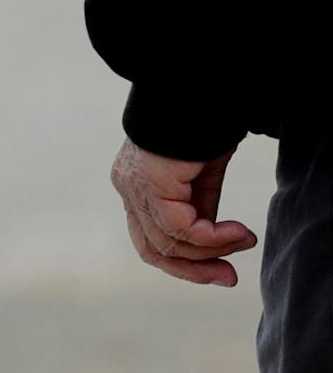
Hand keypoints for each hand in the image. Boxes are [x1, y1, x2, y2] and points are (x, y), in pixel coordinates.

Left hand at [111, 139, 255, 285]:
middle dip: (194, 269)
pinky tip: (238, 231)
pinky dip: (212, 237)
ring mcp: (134, 187)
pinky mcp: (149, 184)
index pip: (149, 240)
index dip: (184, 262)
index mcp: (136, 187)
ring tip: (245, 238)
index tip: (223, 271)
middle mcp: (128, 188)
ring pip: (168, 242)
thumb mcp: (201, 180)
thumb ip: (200, 211)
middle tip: (229, 277)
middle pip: (151, 249)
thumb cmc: (198, 129)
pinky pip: (180, 228)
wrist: (195, 95)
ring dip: (213, 249)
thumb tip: (215, 245)